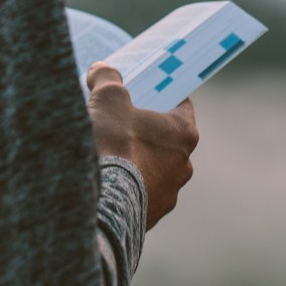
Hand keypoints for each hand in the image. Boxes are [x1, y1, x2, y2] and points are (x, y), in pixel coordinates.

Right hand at [86, 63, 198, 228]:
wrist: (104, 201)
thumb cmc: (114, 143)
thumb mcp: (108, 98)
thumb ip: (107, 78)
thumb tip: (102, 69)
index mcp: (183, 133)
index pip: (181, 105)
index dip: (162, 94)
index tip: (146, 89)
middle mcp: (183, 165)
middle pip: (166, 139)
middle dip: (145, 129)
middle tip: (121, 119)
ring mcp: (169, 194)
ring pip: (154, 169)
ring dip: (136, 160)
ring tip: (109, 153)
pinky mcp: (150, 216)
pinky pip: (140, 193)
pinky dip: (127, 185)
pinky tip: (107, 178)